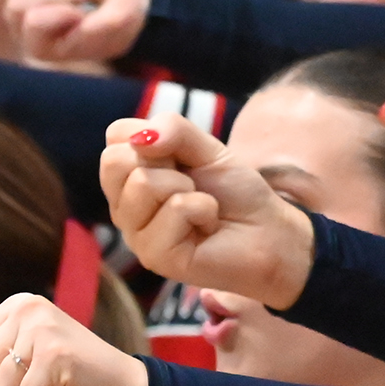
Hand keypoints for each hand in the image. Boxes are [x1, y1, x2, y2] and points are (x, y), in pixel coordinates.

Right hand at [98, 118, 314, 304]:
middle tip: (192, 184)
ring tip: (202, 207)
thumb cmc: (234, 193)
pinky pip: (175, 209)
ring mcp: (135, 235)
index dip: (157, 137)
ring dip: (188, 188)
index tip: (182, 159)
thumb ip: (173, 129)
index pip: (115, 135)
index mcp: (129, 178)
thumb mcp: (206, 148)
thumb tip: (141, 139)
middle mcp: (124, 207)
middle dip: (166, 162)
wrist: (268, 233)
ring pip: (143, 184)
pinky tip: (207, 226)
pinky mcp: (154, 256)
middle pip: (115, 160)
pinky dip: (203, 209)